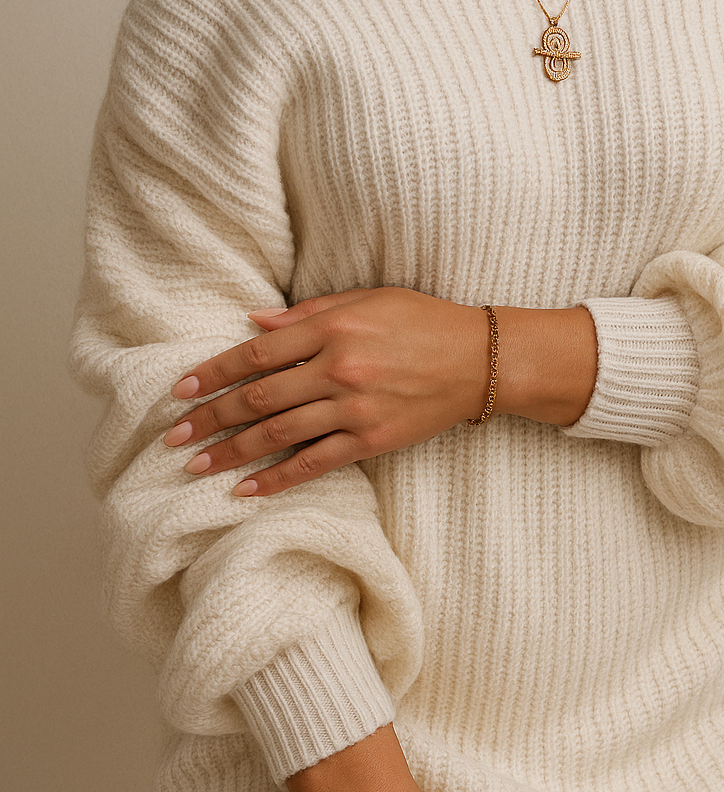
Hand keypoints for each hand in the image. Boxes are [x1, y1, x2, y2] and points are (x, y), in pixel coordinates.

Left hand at [161, 288, 492, 496]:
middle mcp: (339, 370)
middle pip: (258, 398)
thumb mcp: (367, 300)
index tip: (181, 389)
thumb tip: (254, 325)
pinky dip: (277, 479)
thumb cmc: (423, 322)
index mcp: (333, 329)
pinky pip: (315, 463)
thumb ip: (308, 313)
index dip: (213, 372)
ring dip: (232, 452)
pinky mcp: (373, 440)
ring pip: (279, 435)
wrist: (481, 360)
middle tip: (174, 435)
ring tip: (195, 465)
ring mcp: (355, 409)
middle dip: (211, 417)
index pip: (256, 354)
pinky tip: (246, 490)